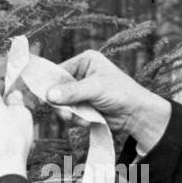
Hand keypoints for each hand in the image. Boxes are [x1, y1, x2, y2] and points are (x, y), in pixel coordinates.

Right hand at [44, 49, 170, 150]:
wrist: (136, 114)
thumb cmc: (121, 93)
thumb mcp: (96, 88)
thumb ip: (72, 92)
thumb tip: (48, 95)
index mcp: (85, 61)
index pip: (59, 71)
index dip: (50, 85)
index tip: (44, 99)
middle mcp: (81, 74)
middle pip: (58, 89)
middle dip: (61, 104)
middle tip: (66, 114)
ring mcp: (82, 91)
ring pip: (63, 104)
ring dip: (70, 114)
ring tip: (80, 119)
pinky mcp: (84, 106)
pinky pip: (71, 113)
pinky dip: (76, 119)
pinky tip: (87, 121)